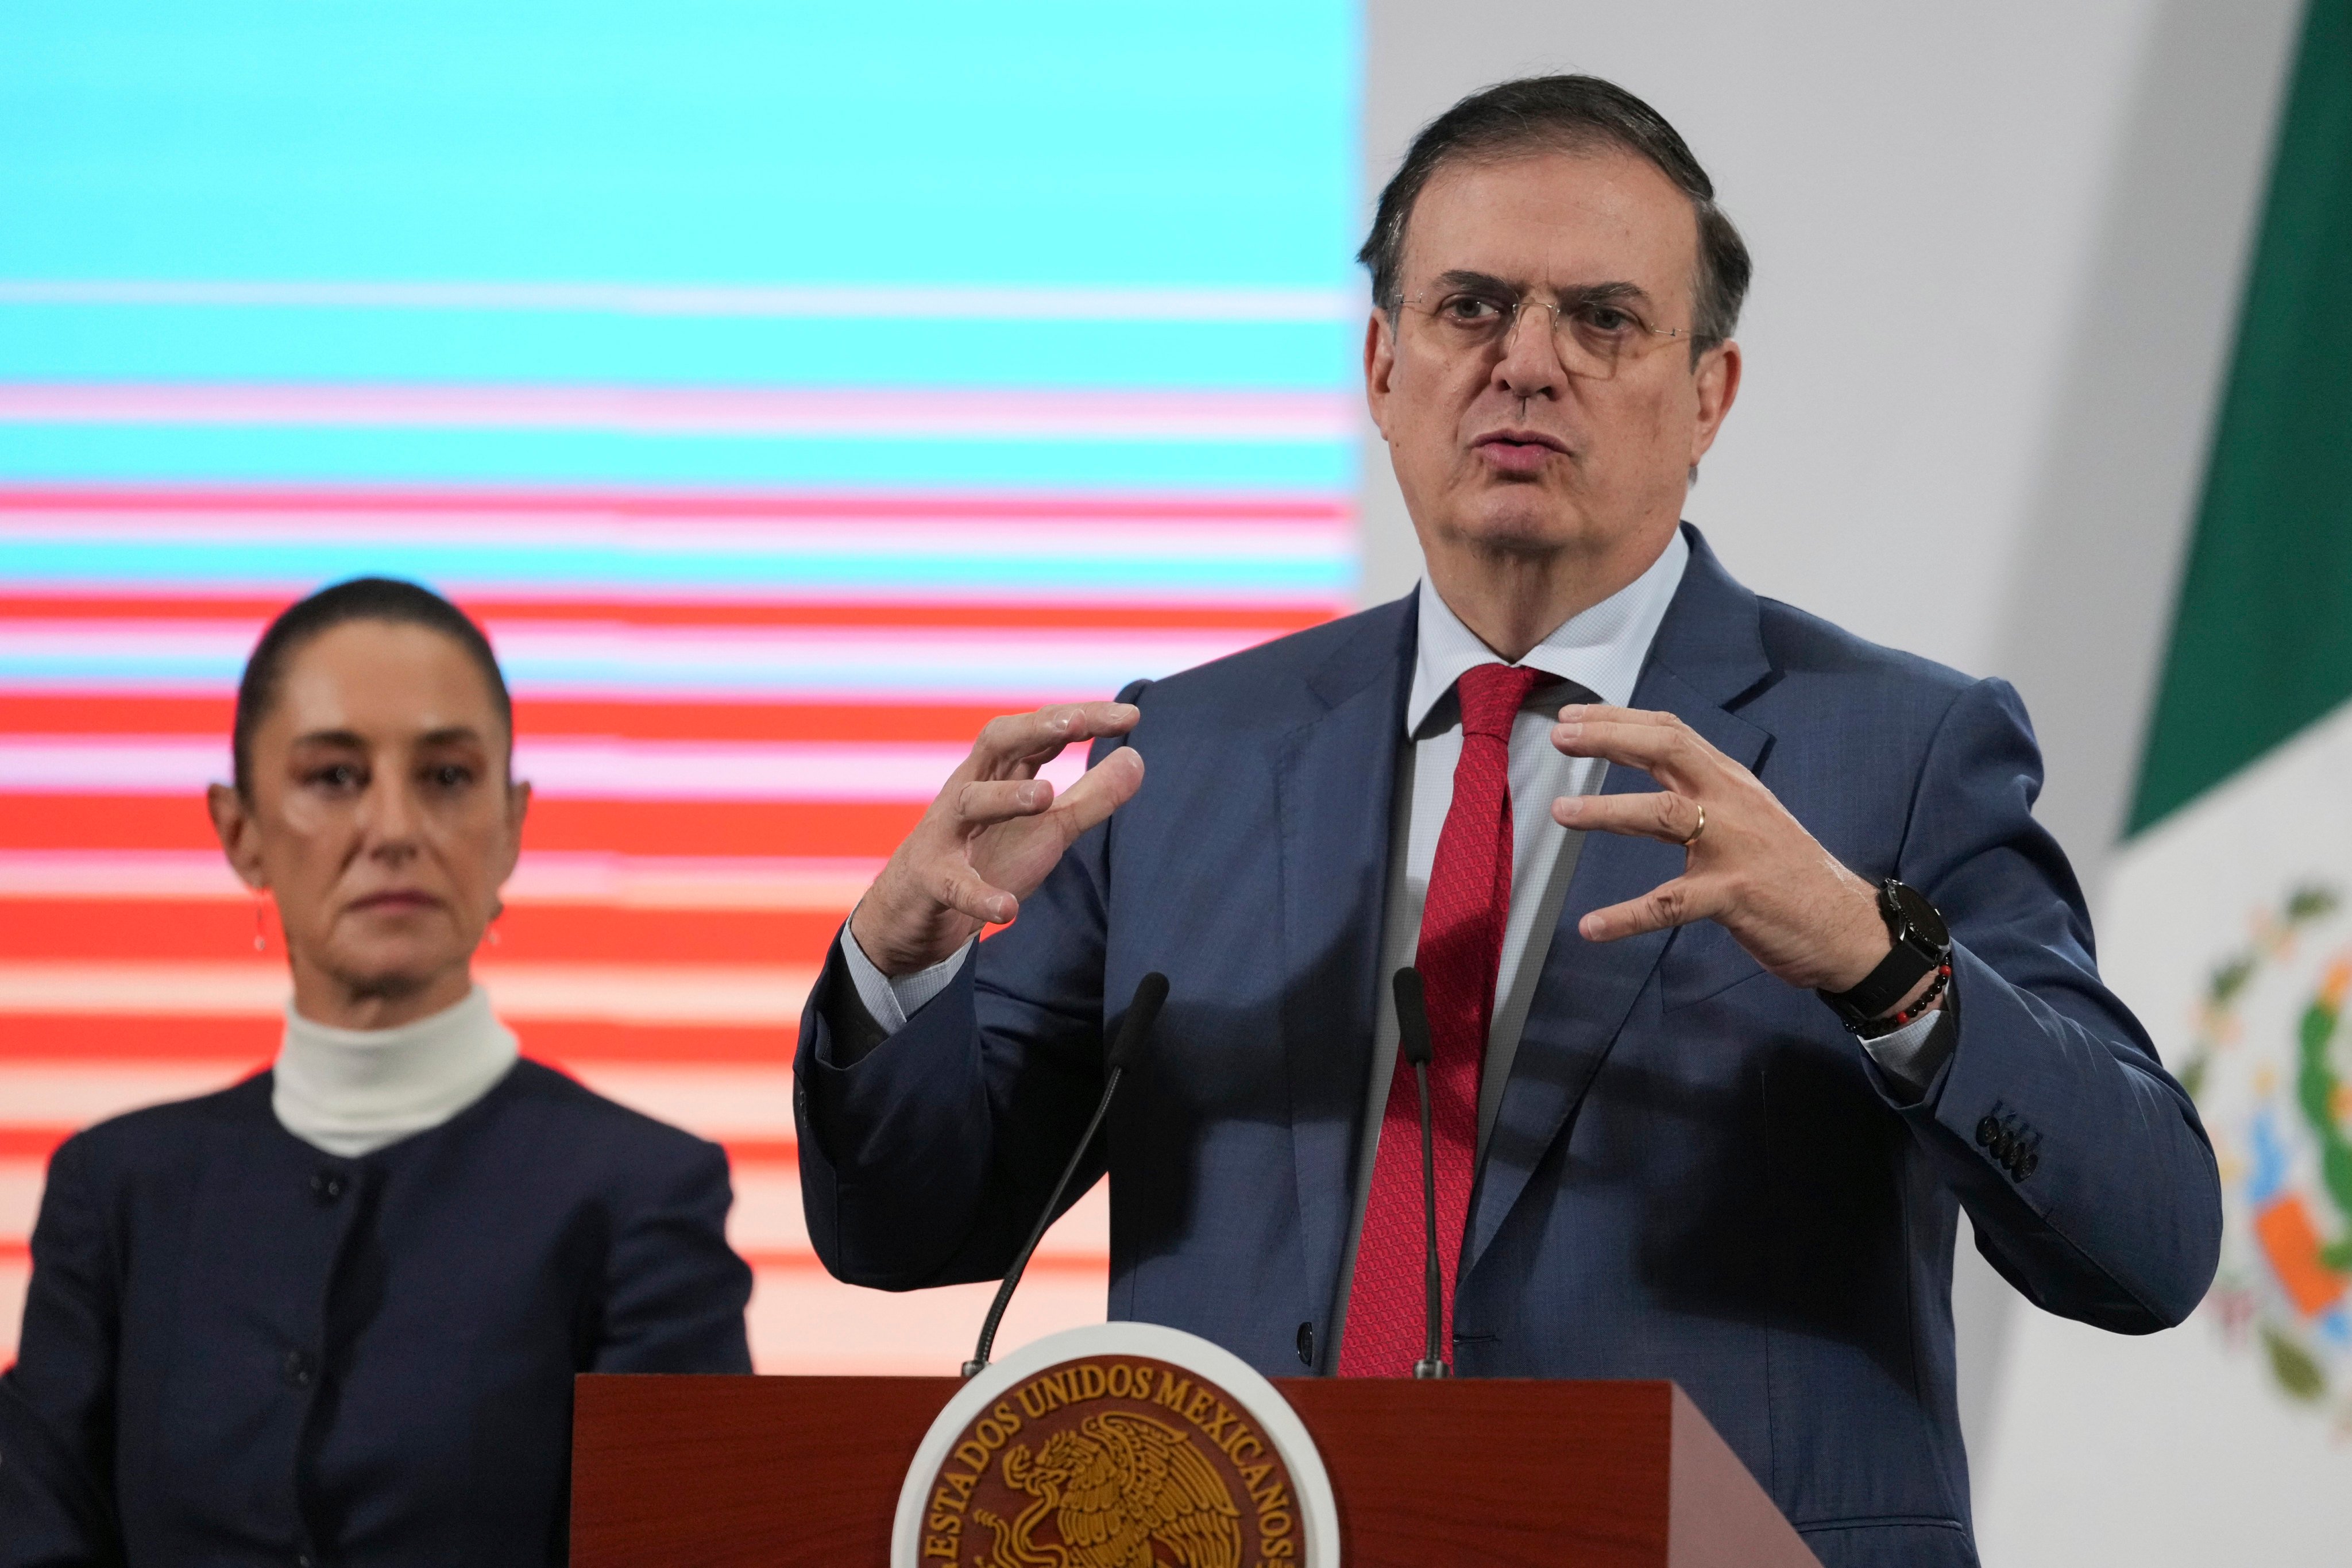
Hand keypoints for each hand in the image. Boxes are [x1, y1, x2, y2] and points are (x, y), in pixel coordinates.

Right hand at [849, 702, 1144, 975]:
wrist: (916, 914)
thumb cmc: (986, 857)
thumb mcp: (1046, 829)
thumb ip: (1090, 797)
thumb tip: (1137, 758)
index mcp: (1000, 774)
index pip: (1041, 733)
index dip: (1083, 718)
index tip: (1131, 717)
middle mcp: (969, 791)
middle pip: (997, 743)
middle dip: (1035, 728)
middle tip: (1076, 724)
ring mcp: (945, 834)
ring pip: (969, 801)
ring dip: (1006, 796)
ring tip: (1046, 796)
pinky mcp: (930, 879)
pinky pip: (953, 884)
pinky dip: (979, 895)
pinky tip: (1006, 908)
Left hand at [1548, 704, 1891, 993]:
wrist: (1848, 927)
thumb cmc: (1788, 873)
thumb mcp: (1748, 817)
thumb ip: (1702, 793)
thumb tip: (1651, 767)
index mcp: (1731, 783)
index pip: (1671, 734)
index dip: (1619, 720)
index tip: (1574, 715)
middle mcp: (1731, 803)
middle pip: (1667, 751)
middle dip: (1610, 738)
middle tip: (1560, 737)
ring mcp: (1733, 848)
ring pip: (1663, 815)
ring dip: (1607, 811)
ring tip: (1561, 811)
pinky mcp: (1734, 896)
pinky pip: (1670, 904)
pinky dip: (1627, 916)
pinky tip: (1592, 927)